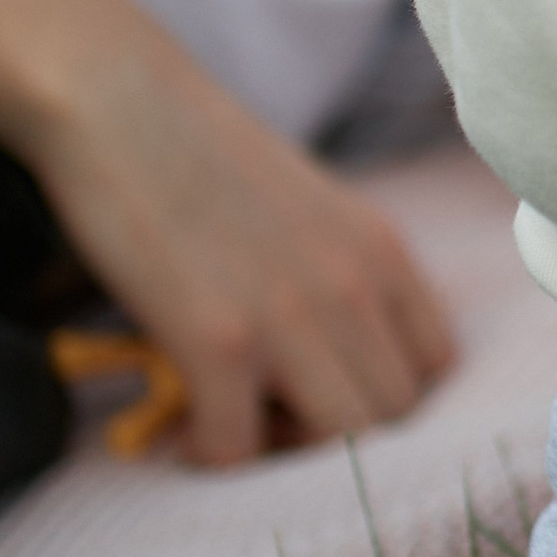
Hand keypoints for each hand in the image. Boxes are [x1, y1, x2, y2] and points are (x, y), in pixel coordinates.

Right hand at [23, 34, 456, 464]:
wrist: (119, 100)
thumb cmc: (201, 157)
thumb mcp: (310, 212)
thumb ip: (339, 278)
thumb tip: (331, 366)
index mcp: (384, 250)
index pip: (437, 369)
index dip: (380, 397)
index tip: (319, 393)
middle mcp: (356, 284)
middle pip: (395, 417)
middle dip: (336, 439)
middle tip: (266, 417)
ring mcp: (293, 315)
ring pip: (342, 446)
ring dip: (284, 456)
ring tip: (229, 425)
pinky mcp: (219, 339)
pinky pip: (238, 450)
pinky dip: (208, 456)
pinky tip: (177, 428)